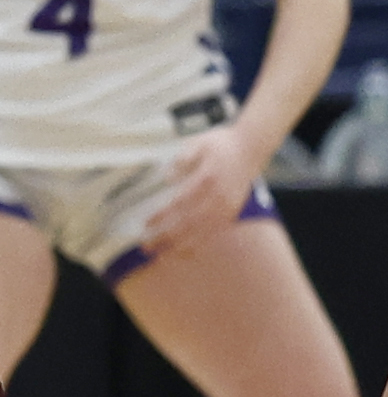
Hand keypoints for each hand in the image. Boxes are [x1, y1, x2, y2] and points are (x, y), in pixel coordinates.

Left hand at [142, 125, 262, 257]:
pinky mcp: (231, 213)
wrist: (250, 148)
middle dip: (167, 236)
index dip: (163, 215)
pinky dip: (196, 244)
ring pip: (201, 232)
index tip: (146, 223)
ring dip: (179, 245)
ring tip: (159, 254)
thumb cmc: (220, 144)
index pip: (181, 202)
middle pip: (190, 223)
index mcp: (208, 179)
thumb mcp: (198, 142)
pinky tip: (181, 252)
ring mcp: (227, 207)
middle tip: (146, 245)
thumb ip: (183, 158)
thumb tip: (167, 177)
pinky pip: (212, 233)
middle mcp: (219, 197)